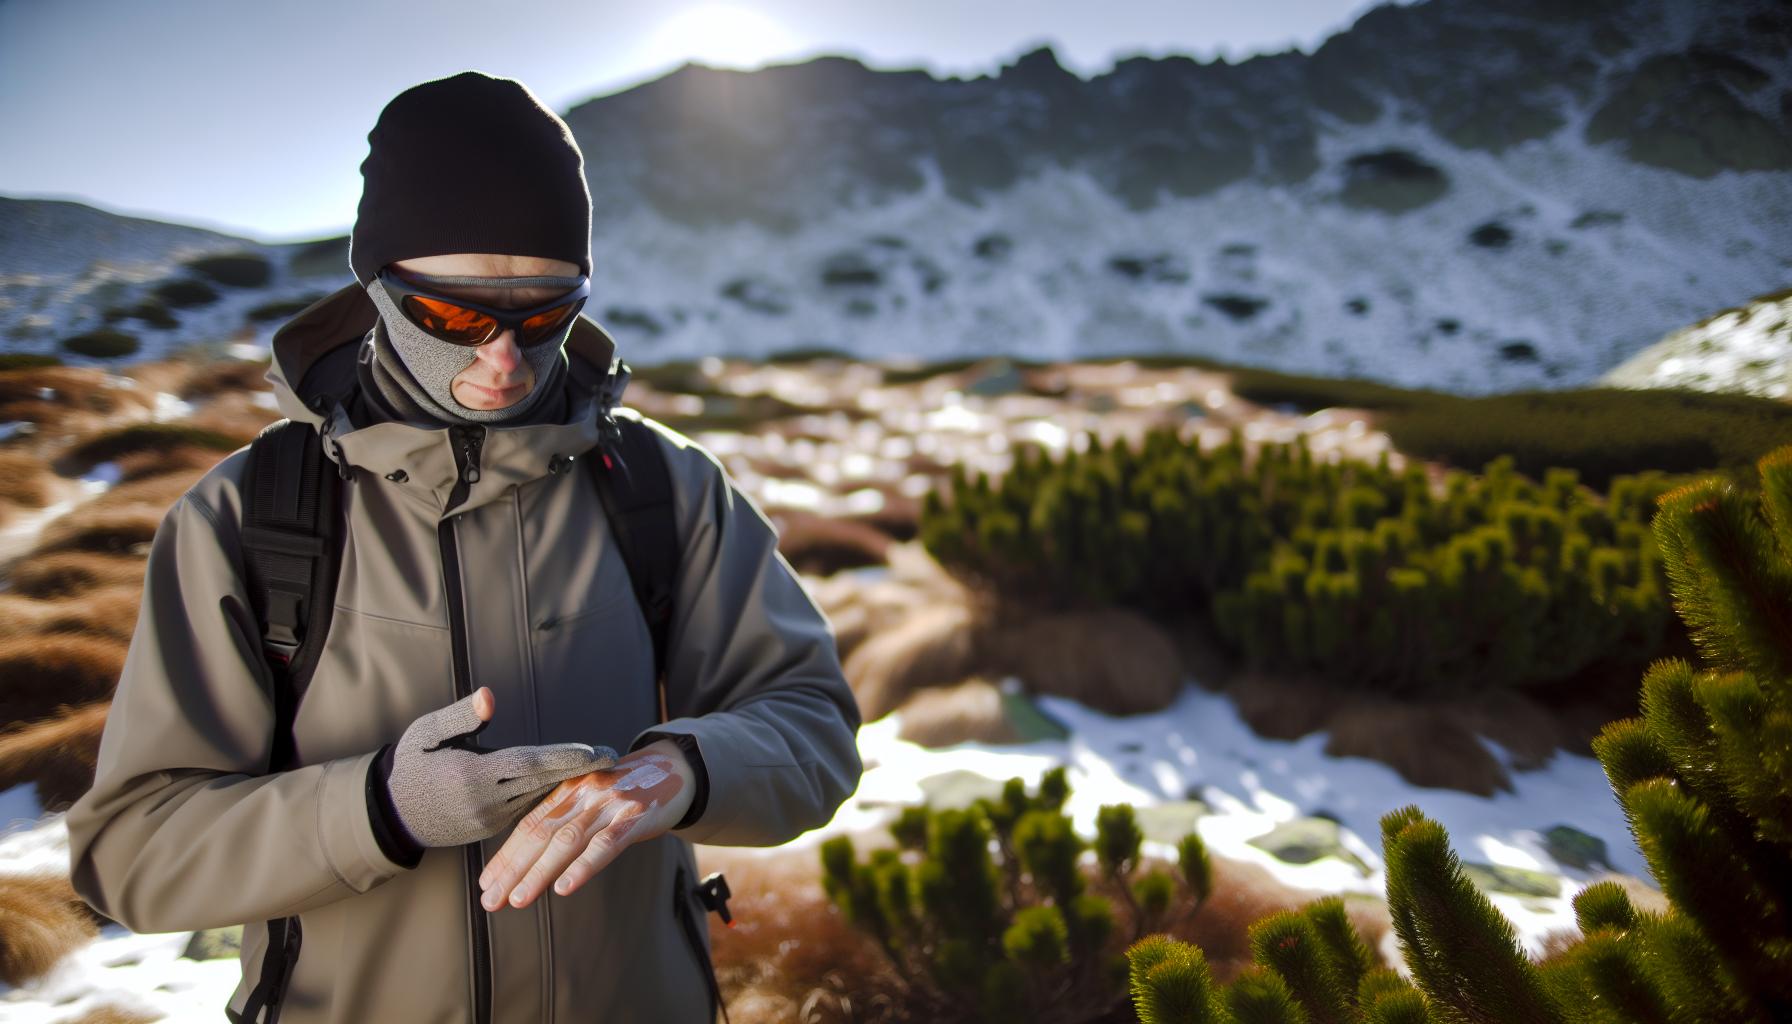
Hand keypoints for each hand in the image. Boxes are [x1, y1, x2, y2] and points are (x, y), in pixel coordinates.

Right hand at [382, 686, 617, 848]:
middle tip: (612, 756)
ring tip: (601, 766)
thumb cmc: (411, 763)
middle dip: (579, 769)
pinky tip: (572, 783)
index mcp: (471, 774)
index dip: (564, 757)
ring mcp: (489, 819)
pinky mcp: (491, 829)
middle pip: (542, 782)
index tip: (594, 750)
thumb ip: (460, 716)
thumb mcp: (427, 732)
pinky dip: (550, 795)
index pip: (528, 764)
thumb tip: (489, 696)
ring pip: (537, 798)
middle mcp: (484, 801)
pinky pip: (527, 809)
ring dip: (569, 783)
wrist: (392, 813)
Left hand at [477, 738, 694, 909]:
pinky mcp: (635, 816)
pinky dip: (584, 866)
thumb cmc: (628, 793)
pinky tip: (566, 886)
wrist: (676, 769)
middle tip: (491, 900)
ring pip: (567, 841)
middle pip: (540, 834)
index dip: (506, 855)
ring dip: (539, 872)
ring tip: (519, 899)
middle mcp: (583, 794)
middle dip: (512, 870)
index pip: (528, 825)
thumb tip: (530, 860)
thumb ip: (566, 820)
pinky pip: (606, 844)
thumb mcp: (593, 798)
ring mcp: (609, 804)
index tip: (486, 884)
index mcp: (568, 790)